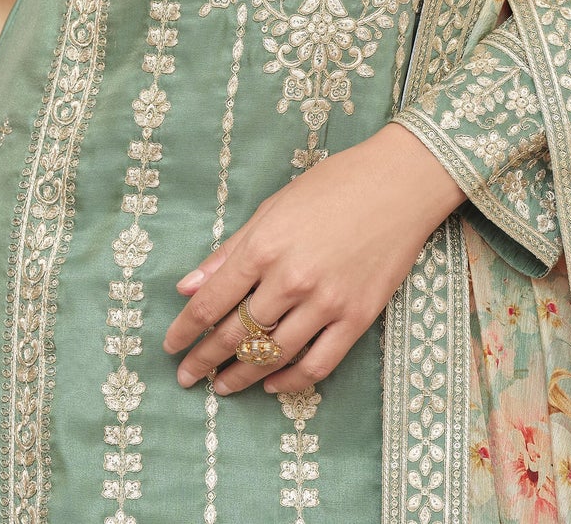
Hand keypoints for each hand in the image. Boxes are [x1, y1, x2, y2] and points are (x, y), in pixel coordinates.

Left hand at [161, 123, 464, 396]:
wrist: (399, 184)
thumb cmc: (333, 185)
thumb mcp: (272, 207)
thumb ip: (229, 251)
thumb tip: (188, 286)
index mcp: (265, 246)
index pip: (212, 301)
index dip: (186, 330)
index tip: (171, 347)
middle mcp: (291, 279)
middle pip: (237, 334)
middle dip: (205, 359)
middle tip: (188, 376)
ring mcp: (326, 302)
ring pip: (273, 355)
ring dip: (242, 376)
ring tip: (223, 385)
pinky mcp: (357, 318)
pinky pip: (318, 363)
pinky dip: (291, 380)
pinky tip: (272, 384)